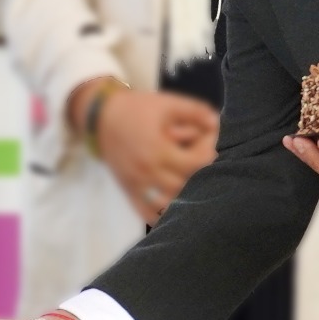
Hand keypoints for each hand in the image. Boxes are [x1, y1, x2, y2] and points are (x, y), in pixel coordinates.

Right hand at [72, 81, 217, 223]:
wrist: (101, 117)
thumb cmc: (137, 109)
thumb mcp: (167, 104)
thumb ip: (194, 111)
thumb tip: (217, 123)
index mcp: (158, 150)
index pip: (194, 164)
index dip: (208, 157)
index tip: (212, 149)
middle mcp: (147, 171)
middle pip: (184, 186)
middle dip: (198, 177)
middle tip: (204, 168)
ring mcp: (137, 185)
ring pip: (168, 204)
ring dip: (182, 197)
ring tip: (191, 186)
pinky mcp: (129, 191)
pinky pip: (147, 214)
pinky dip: (161, 216)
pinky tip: (173, 208)